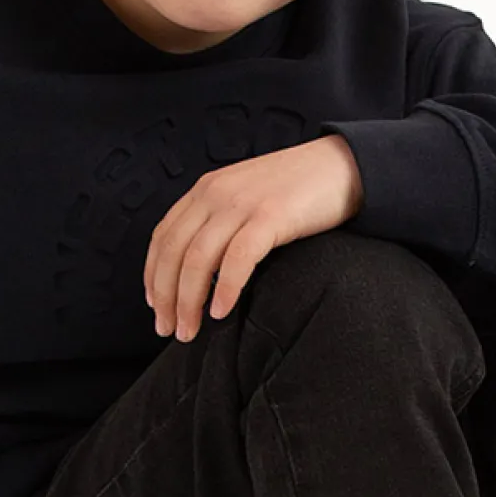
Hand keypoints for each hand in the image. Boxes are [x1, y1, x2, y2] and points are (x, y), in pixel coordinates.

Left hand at [145, 135, 363, 342]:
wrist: (343, 165)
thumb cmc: (299, 190)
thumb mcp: (247, 198)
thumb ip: (222, 223)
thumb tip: (203, 271)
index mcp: (206, 189)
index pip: (162, 236)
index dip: (152, 275)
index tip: (155, 306)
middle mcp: (216, 193)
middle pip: (173, 252)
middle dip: (166, 297)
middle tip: (169, 330)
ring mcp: (242, 203)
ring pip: (198, 259)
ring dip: (188, 301)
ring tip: (190, 331)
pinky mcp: (271, 215)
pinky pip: (238, 258)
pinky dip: (225, 288)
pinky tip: (222, 311)